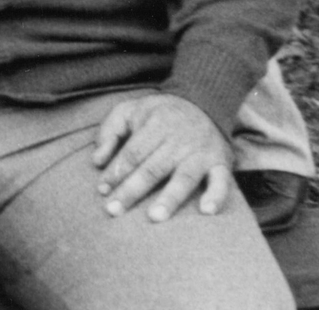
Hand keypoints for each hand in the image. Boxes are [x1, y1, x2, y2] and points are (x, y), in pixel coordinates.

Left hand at [91, 93, 231, 221]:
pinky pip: (221, 181)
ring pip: (183, 177)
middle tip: (114, 210)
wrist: (204, 102)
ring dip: (170, 198)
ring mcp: (200, 152)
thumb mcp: (131, 110)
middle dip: (132, 190)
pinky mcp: (220, 162)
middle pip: (152, 168)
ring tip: (154, 217)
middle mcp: (178, 139)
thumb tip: (96, 161)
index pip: (132, 152)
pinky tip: (206, 211)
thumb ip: (110, 131)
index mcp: (155, 124)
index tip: (102, 190)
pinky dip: (216, 196)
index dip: (116, 171)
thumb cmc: (159, 114)